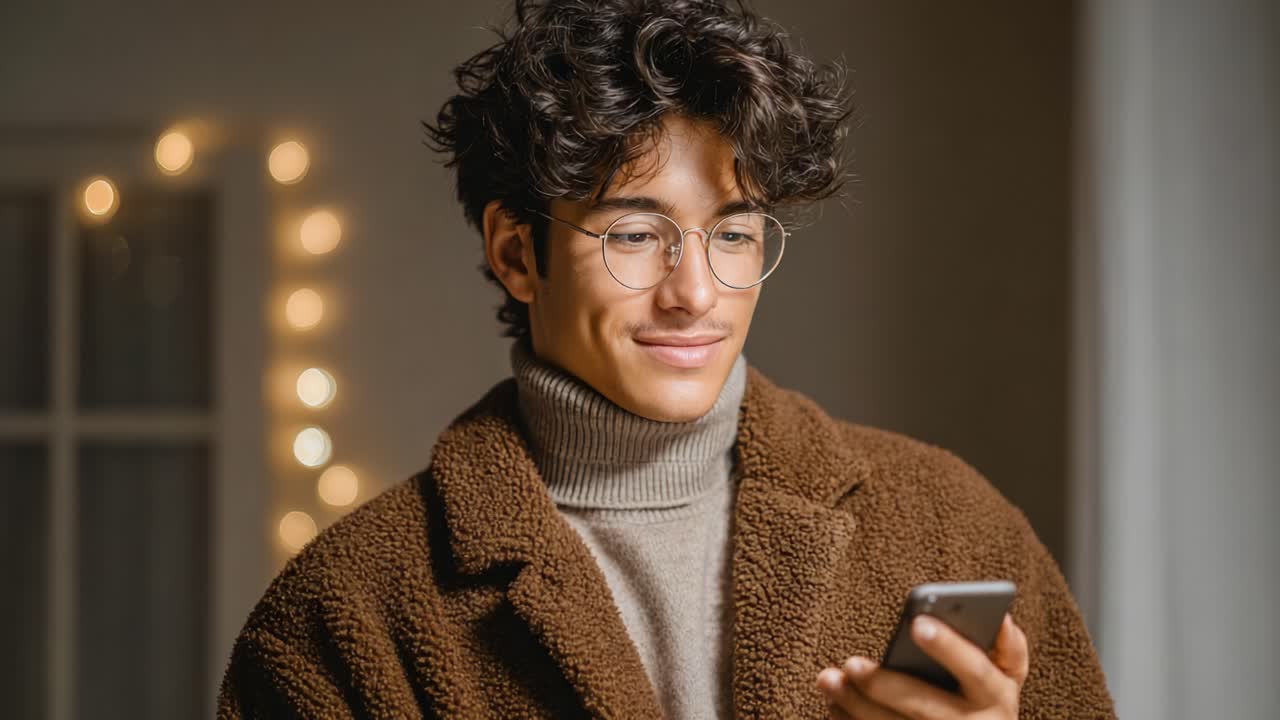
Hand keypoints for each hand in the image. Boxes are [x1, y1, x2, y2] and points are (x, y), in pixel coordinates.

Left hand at [815, 612, 1028, 718]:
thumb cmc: (987, 703)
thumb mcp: (1006, 678)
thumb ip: (1008, 649)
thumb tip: (1002, 618)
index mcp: (998, 698)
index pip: (975, 669)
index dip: (948, 647)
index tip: (917, 622)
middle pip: (924, 706)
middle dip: (884, 685)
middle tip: (850, 664)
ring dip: (856, 705)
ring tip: (828, 680)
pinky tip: (834, 706)